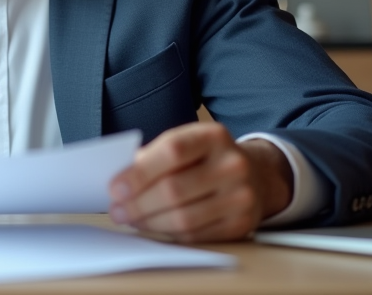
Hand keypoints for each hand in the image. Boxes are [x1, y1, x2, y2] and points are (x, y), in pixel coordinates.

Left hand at [108, 122, 291, 242]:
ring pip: (183, 217)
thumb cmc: (206, 159)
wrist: (256, 175)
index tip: (115, 187)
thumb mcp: (186, 144)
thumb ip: (155, 157)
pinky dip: (168, 234)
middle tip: (117, 210)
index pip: (173, 151)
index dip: (140, 172)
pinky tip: (153, 228)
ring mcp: (240, 195)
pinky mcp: (241, 224)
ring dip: (149, 222)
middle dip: (138, 203)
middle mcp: (232, 164)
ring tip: (131, 220)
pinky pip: (196, 235)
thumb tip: (119, 181)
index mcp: (214, 136)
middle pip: (174, 189)